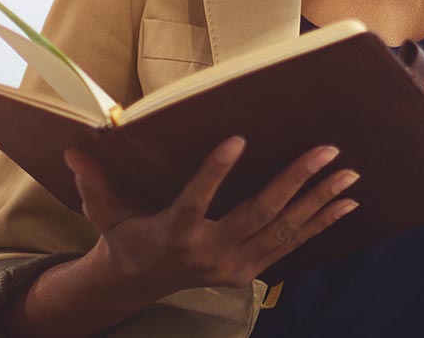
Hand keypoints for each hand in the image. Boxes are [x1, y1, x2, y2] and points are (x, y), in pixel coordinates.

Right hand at [62, 137, 359, 298]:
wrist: (137, 284)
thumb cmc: (124, 236)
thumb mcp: (104, 211)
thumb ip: (94, 181)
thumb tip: (74, 146)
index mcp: (173, 232)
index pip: (196, 200)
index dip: (215, 172)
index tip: (237, 139)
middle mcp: (208, 252)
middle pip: (258, 215)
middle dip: (296, 181)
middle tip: (327, 150)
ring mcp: (232, 265)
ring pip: (284, 231)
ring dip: (320, 201)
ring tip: (349, 175)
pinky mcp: (249, 272)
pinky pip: (291, 246)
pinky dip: (321, 224)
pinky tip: (347, 204)